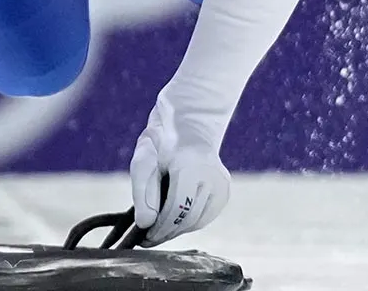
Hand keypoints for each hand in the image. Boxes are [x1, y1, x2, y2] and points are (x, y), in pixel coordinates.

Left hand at [129, 96, 230, 245]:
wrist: (188, 127)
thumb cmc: (161, 143)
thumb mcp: (144, 160)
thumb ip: (143, 191)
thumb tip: (145, 224)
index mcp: (191, 166)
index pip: (177, 208)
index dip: (160, 227)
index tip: (144, 238)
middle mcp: (213, 175)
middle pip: (188, 217)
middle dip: (167, 232)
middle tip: (148, 240)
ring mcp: (222, 184)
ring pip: (198, 221)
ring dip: (177, 230)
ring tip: (158, 233)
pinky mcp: (225, 192)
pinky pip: (205, 216)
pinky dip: (189, 223)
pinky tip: (174, 222)